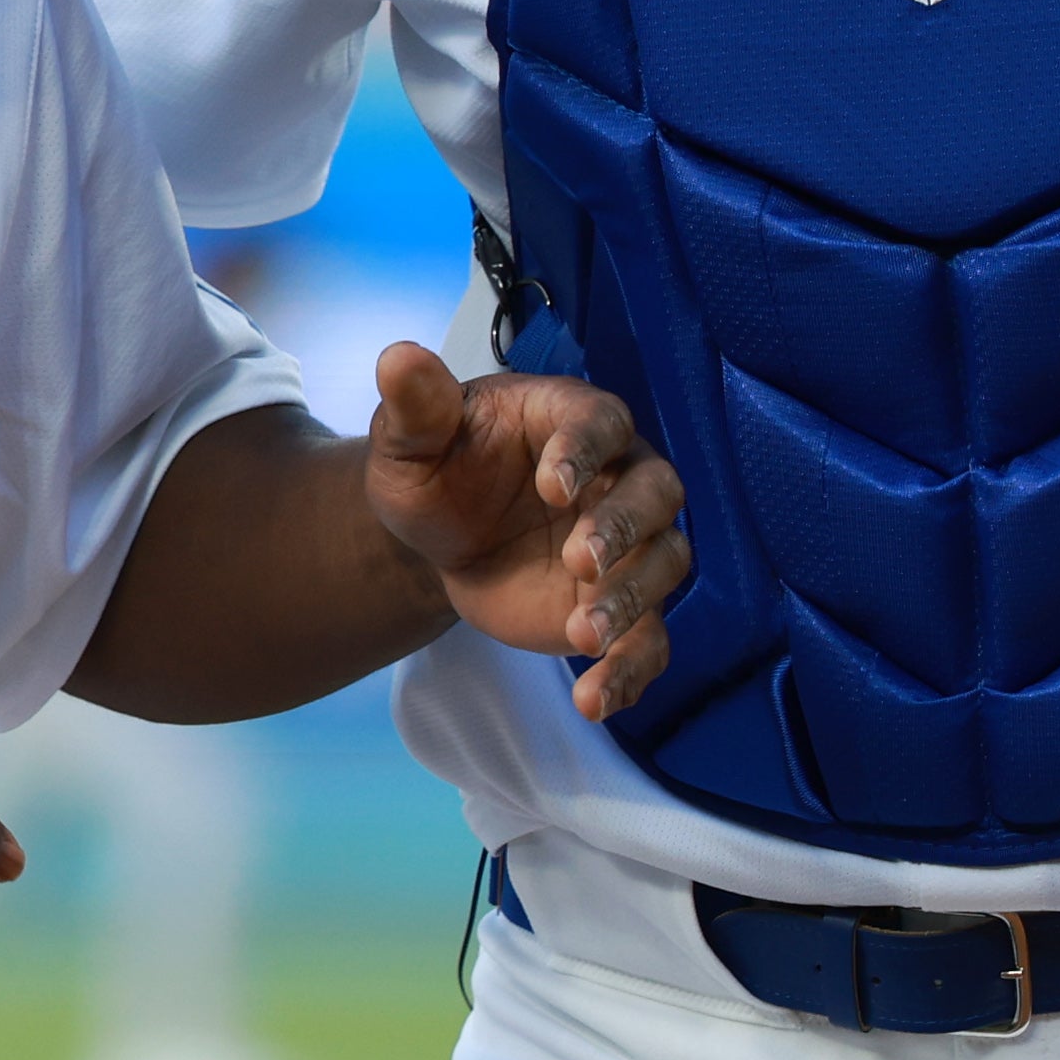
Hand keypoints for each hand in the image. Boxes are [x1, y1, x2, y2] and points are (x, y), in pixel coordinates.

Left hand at [358, 343, 690, 720]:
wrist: (441, 537)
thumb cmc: (438, 470)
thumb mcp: (413, 440)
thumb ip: (416, 405)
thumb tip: (396, 357)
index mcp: (571, 421)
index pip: (601, 423)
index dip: (585, 451)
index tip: (552, 485)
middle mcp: (617, 477)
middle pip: (655, 493)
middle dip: (624, 527)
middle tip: (579, 561)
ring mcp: (627, 545)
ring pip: (664, 565)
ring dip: (632, 601)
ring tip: (583, 637)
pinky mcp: (620, 605)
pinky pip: (648, 640)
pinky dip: (630, 673)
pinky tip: (592, 702)